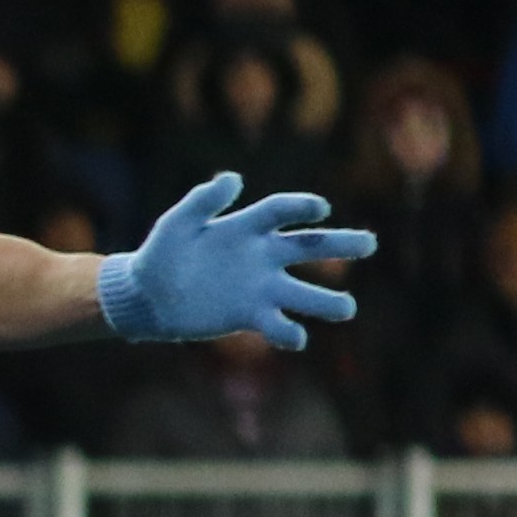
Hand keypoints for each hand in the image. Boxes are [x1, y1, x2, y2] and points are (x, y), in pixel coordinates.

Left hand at [99, 173, 376, 349]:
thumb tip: (233, 178)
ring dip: (326, 301)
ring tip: (347, 308)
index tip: (320, 209)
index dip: (300, 207)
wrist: (147, 297)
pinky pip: (277, 324)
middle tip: (369, 244)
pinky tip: (296, 338)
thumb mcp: (176, 223)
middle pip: (308, 247)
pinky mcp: (250, 315)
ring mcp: (260, 287)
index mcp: (245, 226)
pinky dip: (289, 332)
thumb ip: (202, 201)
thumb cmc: (161, 254)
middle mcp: (262, 255)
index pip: (280, 212)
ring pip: (303, 292)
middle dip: (339, 244)